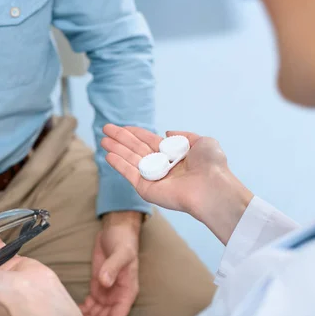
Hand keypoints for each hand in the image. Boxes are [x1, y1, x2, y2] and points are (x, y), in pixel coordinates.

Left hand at [81, 211, 140, 315]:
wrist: (116, 229)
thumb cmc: (123, 241)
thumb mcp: (121, 253)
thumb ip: (113, 267)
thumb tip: (105, 282)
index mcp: (127, 291)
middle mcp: (117, 294)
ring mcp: (107, 290)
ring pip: (96, 313)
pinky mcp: (97, 285)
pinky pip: (90, 303)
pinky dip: (82, 310)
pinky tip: (70, 313)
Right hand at [102, 125, 252, 243]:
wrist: (211, 188)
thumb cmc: (212, 166)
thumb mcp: (203, 142)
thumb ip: (184, 135)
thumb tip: (166, 132)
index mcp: (174, 155)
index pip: (149, 141)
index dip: (135, 133)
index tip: (122, 126)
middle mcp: (162, 166)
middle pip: (136, 149)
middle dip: (121, 138)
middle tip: (105, 128)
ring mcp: (153, 178)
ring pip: (130, 160)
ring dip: (116, 149)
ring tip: (102, 140)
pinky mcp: (146, 189)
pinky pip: (130, 174)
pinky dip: (119, 164)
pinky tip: (108, 154)